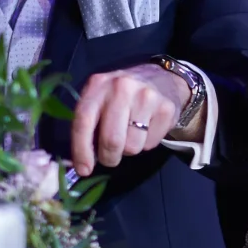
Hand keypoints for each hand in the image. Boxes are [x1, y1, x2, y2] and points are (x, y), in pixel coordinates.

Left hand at [69, 64, 189, 175]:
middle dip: (109, 157)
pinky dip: (146, 143)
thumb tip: (81, 162)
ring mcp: (146, 97)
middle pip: (111, 140)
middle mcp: (121, 88)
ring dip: (129, 149)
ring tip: (132, 134)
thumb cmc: (123, 95)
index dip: (81, 150)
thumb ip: (89, 124)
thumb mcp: (101, 99)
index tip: (84, 170)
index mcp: (98, 85)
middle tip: (110, 157)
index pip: (83, 121)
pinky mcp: (166, 109)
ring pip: (132, 147)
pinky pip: (150, 144)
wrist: (162, 78)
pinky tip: (147, 128)